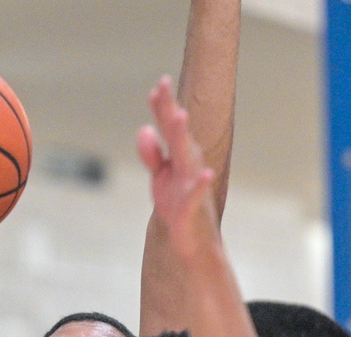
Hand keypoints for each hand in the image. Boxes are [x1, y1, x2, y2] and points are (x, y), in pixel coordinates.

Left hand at [136, 76, 217, 257]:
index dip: (161, 107)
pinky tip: (205, 174)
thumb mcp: (159, 176)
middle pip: (175, 133)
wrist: (190, 238)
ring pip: (186, 157)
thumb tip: (145, 129)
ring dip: (183, 137)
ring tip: (179, 117)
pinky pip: (196, 193)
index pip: (168, 127)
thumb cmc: (176, 202)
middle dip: (168, 110)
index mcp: (177, 156)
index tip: (157, 84)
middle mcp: (186, 164)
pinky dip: (201, 184)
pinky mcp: (191, 206)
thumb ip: (151, 154)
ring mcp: (190, 183)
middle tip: (163, 85)